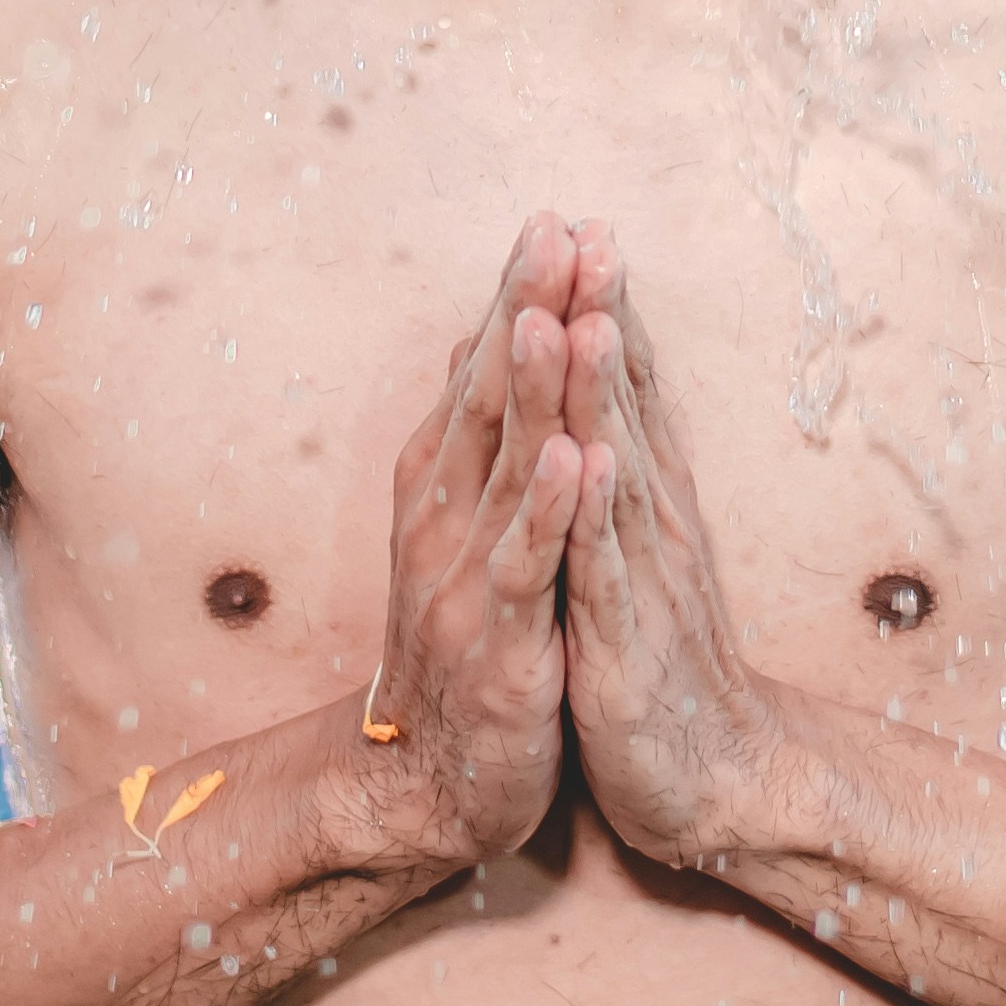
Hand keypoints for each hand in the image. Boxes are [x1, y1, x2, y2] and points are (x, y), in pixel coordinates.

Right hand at [349, 215, 587, 873]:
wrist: (425, 787)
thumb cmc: (461, 651)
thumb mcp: (462, 539)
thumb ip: (471, 451)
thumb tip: (471, 351)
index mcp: (441, 493)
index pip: (479, 374)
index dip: (514, 298)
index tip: (549, 218)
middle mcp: (445, 523)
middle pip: (488, 400)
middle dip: (523, 311)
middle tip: (553, 227)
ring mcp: (470, 582)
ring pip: (506, 469)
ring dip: (532, 389)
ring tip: (558, 312)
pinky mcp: (503, 647)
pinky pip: (530, 568)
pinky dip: (553, 511)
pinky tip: (580, 458)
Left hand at [553, 251, 802, 871]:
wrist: (710, 775)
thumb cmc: (660, 661)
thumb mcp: (632, 555)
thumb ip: (621, 475)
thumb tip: (605, 399)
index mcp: (642, 502)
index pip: (622, 388)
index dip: (600, 306)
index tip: (577, 223)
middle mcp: (649, 524)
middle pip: (622, 405)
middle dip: (600, 316)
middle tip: (586, 230)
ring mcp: (643, 580)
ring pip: (617, 471)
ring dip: (599, 396)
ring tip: (580, 317)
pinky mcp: (626, 644)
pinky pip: (610, 574)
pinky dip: (601, 518)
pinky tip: (597, 464)